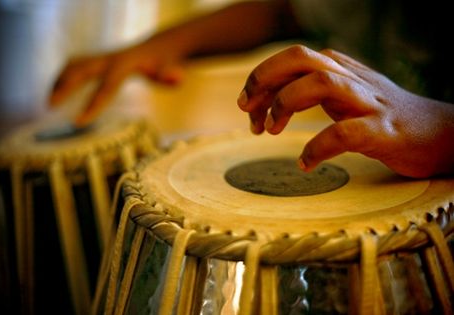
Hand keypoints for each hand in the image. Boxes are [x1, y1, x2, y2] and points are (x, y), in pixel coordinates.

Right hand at [49, 36, 186, 126]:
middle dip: (64, 87)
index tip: (77, 123)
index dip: (92, 106)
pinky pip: (74, 65)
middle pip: (80, 71)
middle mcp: (109, 59)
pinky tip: (57, 92)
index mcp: (124, 66)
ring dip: (59, 81)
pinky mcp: (98, 59)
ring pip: (73, 65)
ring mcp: (101, 57)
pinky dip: (63, 77)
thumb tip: (177, 79)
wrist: (158, 48)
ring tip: (48, 102)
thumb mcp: (171, 70)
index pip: (106, 89)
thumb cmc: (164, 64)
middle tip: (49, 106)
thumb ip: (171, 76)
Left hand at [237, 45, 453, 177]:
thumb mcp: (343, 97)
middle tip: (247, 110)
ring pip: (320, 84)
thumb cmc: (382, 118)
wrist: (440, 134)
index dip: (261, 79)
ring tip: (271, 131)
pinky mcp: (382, 130)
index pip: (290, 59)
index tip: (246, 107)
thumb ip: (310, 92)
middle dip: (264, 80)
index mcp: (338, 70)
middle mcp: (351, 79)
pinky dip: (318, 148)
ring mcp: (367, 102)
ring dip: (286, 104)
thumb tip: (267, 101)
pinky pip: (344, 134)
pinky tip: (304, 164)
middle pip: (299, 58)